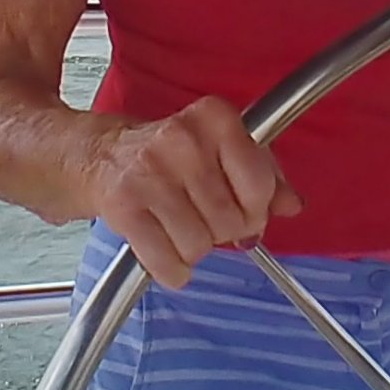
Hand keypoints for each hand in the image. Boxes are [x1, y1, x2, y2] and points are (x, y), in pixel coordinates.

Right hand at [87, 95, 300, 287]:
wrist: (96, 154)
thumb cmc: (167, 153)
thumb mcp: (220, 148)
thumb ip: (264, 174)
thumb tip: (293, 206)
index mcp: (215, 119)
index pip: (260, 184)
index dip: (257, 209)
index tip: (245, 210)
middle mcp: (183, 140)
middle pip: (232, 219)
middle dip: (225, 231)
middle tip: (207, 220)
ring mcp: (150, 172)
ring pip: (200, 245)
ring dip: (195, 251)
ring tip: (182, 230)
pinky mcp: (122, 205)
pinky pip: (166, 261)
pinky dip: (172, 270)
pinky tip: (167, 255)